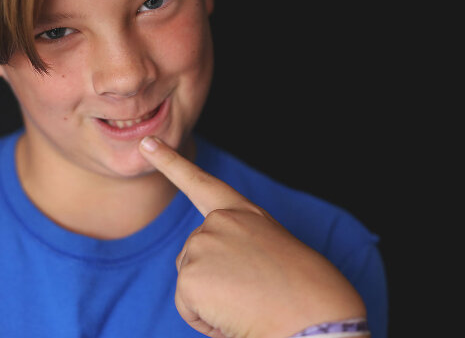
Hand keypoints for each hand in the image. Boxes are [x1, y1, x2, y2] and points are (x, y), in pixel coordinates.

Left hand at [139, 136, 366, 337]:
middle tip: (255, 295)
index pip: (201, 184)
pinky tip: (236, 317)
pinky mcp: (191, 274)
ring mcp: (204, 243)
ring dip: (214, 304)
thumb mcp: (273, 255)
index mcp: (246, 214)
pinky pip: (188, 308)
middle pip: (194, 257)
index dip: (170, 162)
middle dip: (215, 283)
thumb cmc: (307, 297)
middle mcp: (221, 221)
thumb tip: (215, 271)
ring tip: (251, 304)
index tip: (146, 144)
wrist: (318, 321)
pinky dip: (208, 322)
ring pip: (191, 285)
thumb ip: (239, 248)